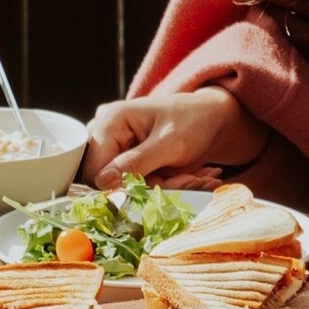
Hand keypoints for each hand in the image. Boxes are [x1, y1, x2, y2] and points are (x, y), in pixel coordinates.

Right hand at [81, 89, 264, 188]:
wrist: (214, 119)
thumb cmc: (194, 121)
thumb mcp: (170, 143)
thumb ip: (136, 163)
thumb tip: (103, 182)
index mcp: (111, 121)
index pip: (93, 168)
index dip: (119, 185)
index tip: (157, 186)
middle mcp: (108, 134)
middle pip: (111, 180)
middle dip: (149, 188)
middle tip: (184, 180)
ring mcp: (118, 148)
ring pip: (127, 187)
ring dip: (162, 189)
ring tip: (192, 176)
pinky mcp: (130, 162)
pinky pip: (138, 186)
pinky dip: (165, 187)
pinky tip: (188, 175)